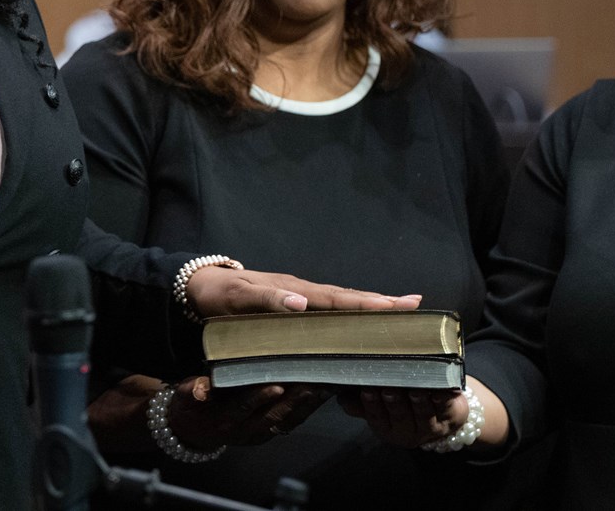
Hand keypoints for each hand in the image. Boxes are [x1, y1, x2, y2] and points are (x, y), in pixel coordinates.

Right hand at [165, 376, 329, 450]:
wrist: (191, 430)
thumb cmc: (190, 406)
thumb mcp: (185, 396)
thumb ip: (193, 391)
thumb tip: (200, 390)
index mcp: (224, 419)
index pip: (244, 407)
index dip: (260, 397)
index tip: (276, 385)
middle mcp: (245, 430)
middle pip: (273, 415)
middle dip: (295, 400)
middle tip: (315, 382)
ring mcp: (258, 433)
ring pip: (286, 421)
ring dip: (306, 406)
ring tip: (325, 387)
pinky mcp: (267, 432)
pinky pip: (290, 422)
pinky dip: (306, 410)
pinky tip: (319, 396)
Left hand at [187, 266, 423, 316]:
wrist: (197, 289)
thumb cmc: (218, 295)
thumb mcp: (237, 297)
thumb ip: (267, 299)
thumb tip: (302, 303)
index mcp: (295, 290)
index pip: (338, 298)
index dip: (369, 303)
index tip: (401, 305)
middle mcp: (302, 294)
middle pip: (348, 299)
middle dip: (381, 304)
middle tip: (417, 306)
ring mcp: (298, 301)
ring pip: (340, 305)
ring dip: (369, 310)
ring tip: (400, 313)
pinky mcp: (291, 310)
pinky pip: (326, 313)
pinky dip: (347, 317)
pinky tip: (359, 326)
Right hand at [338, 377, 508, 449]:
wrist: (439, 415)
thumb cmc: (402, 404)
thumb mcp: (379, 408)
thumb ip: (360, 404)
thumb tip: (339, 395)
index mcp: (387, 429)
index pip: (377, 417)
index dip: (372, 405)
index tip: (367, 391)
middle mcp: (408, 431)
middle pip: (400, 416)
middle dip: (394, 402)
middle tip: (389, 388)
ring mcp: (431, 428)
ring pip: (423, 414)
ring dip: (419, 401)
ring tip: (415, 388)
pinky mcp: (450, 419)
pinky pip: (446, 408)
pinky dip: (444, 399)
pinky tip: (441, 390)